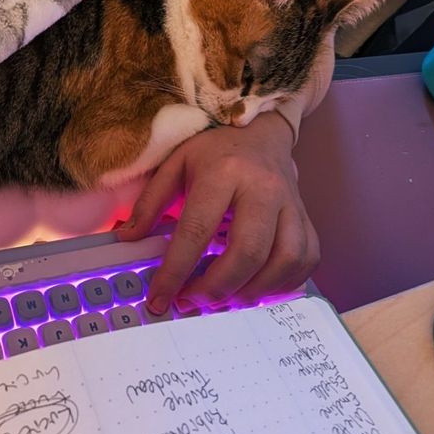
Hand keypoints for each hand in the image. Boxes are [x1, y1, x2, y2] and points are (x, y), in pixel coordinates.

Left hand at [117, 111, 318, 312]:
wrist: (260, 131)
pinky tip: (256, 289)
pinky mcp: (306, 217)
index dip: (176, 271)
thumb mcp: (174, 165)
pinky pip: (305, 260)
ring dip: (252, 291)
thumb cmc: (214, 152)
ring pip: (283, 261)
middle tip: (192, 302)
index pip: (197, 231)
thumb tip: (128, 239)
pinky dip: (282, 284)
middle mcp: (263, 188)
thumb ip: (150, 202)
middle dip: (217, 288)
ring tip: (224, 301)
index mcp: (223, 173)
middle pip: (247, 252)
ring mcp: (291, 203)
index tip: (159, 299)